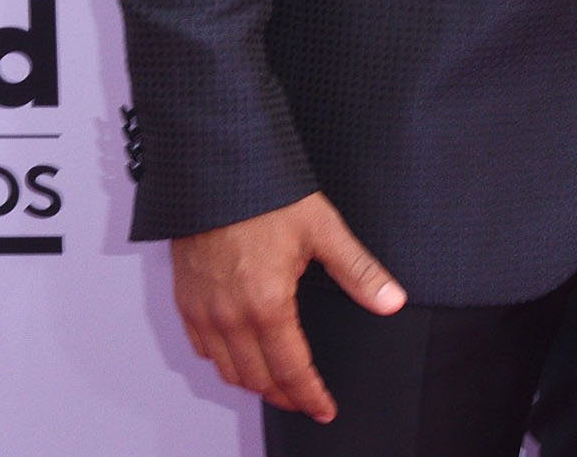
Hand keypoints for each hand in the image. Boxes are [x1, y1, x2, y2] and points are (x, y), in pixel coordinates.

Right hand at [171, 191, 404, 422]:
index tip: (323, 409)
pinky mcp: (184, 299)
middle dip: (285, 396)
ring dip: (253, 383)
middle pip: (257, 379)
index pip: (291, 370)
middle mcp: (230, 315)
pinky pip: (202, 347)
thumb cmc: (266, 192)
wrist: (215, 167)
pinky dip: (222, 361)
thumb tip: (392, 300)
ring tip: (277, 385)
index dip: (310, 396)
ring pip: (226, 370)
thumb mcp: (323, 229)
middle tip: (305, 400)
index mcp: (267, 303)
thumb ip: (359, 272)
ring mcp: (202, 309)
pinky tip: (239, 354)